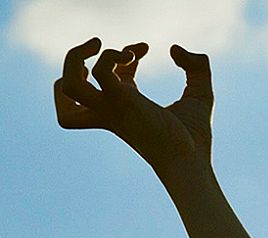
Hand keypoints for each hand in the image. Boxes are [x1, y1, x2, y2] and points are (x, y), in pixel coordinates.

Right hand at [54, 38, 213, 175]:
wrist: (193, 162)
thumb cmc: (196, 139)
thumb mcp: (201, 95)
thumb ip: (197, 66)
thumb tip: (175, 49)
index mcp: (125, 107)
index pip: (106, 77)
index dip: (118, 55)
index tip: (143, 50)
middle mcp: (112, 110)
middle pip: (66, 90)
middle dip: (72, 61)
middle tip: (98, 46)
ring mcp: (112, 109)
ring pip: (67, 87)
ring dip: (74, 59)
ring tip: (100, 46)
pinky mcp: (122, 104)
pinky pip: (99, 74)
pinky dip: (110, 57)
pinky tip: (132, 57)